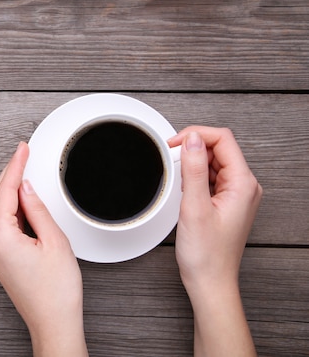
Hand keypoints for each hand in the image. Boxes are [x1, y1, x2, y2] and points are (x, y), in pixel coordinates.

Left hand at [0, 142, 87, 356]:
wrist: (53, 322)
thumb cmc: (56, 292)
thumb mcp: (54, 241)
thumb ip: (37, 209)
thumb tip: (27, 187)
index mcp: (1, 238)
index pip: (5, 191)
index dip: (15, 166)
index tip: (22, 149)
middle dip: (9, 173)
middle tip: (22, 153)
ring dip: (9, 189)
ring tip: (24, 170)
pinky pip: (0, 224)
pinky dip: (10, 207)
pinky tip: (21, 199)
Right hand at [168, 127, 261, 356]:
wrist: (209, 281)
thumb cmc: (205, 254)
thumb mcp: (194, 206)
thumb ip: (194, 169)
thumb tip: (192, 139)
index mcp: (243, 184)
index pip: (223, 140)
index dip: (196, 135)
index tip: (174, 143)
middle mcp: (245, 187)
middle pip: (219, 148)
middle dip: (193, 147)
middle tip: (171, 158)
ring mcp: (237, 195)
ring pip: (214, 162)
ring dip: (193, 162)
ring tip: (177, 176)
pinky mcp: (226, 202)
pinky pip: (212, 177)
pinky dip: (195, 176)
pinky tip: (184, 188)